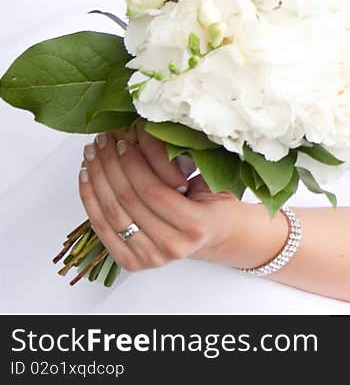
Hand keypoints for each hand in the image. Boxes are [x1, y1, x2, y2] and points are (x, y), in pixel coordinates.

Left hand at [78, 121, 239, 272]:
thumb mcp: (210, 181)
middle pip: (129, 201)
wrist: (216, 235)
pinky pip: (103, 230)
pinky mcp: (132, 263)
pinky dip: (90, 203)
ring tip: (90, 156)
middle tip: (101, 142)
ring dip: (96, 181)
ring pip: (112, 214)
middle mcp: (172, 246)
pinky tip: (85, 179)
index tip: (122, 142)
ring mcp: (151, 258)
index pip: (152, 191)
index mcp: (196, 224)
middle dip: (110, 166)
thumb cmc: (214, 202)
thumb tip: (148, 133)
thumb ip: (184, 165)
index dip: (133, 164)